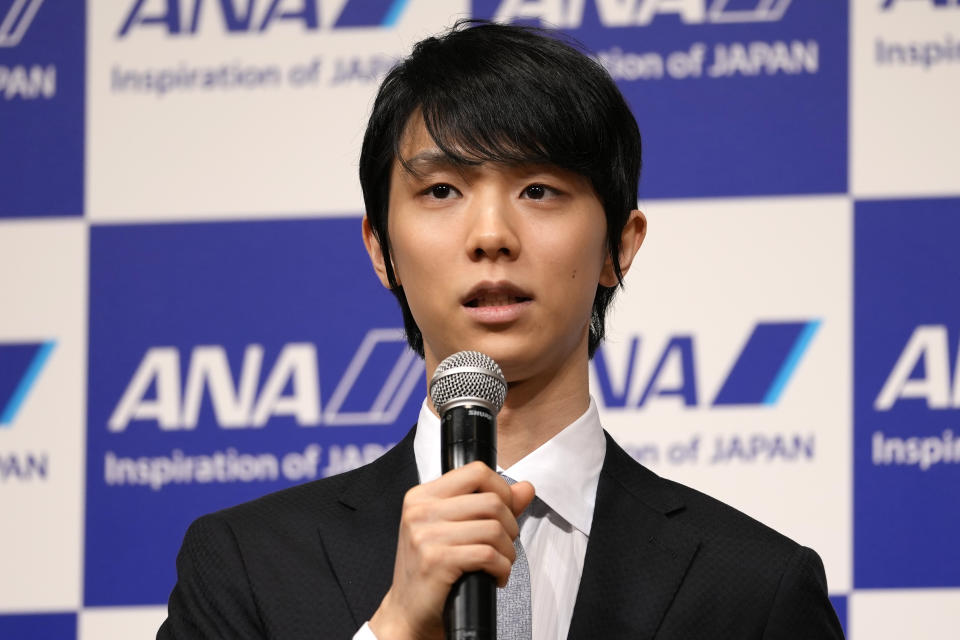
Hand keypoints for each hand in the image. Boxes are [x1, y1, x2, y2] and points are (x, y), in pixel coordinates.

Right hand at [369, 461, 534, 639]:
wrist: (408, 613)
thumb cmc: (432, 571)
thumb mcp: (454, 530)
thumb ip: (490, 505)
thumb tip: (525, 488)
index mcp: (422, 496)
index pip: (477, 472)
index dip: (502, 490)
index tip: (505, 511)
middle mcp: (420, 510)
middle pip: (492, 501)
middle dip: (510, 526)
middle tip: (504, 544)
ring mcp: (425, 535)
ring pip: (494, 529)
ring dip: (508, 552)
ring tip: (500, 563)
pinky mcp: (436, 560)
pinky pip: (488, 554)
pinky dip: (502, 568)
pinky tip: (495, 576)